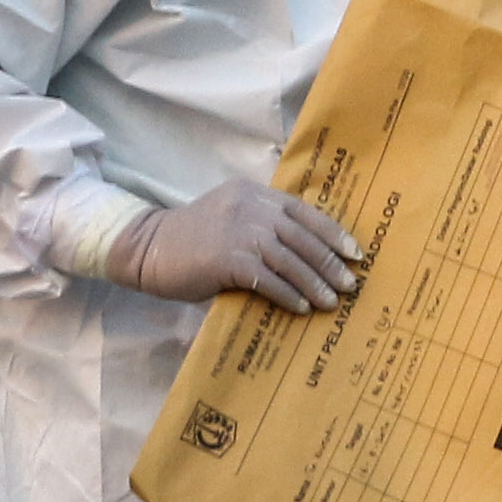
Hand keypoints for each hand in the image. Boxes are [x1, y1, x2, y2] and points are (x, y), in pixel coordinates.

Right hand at [107, 178, 359, 314]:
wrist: (147, 248)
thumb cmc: (193, 238)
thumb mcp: (231, 217)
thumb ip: (263, 225)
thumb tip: (306, 254)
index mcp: (255, 194)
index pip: (306, 212)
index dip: (333, 233)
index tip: (354, 253)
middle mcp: (251, 208)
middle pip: (304, 237)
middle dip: (330, 263)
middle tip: (349, 283)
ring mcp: (239, 232)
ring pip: (291, 259)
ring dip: (315, 283)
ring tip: (331, 301)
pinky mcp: (227, 260)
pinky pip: (269, 279)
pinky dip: (288, 294)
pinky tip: (301, 307)